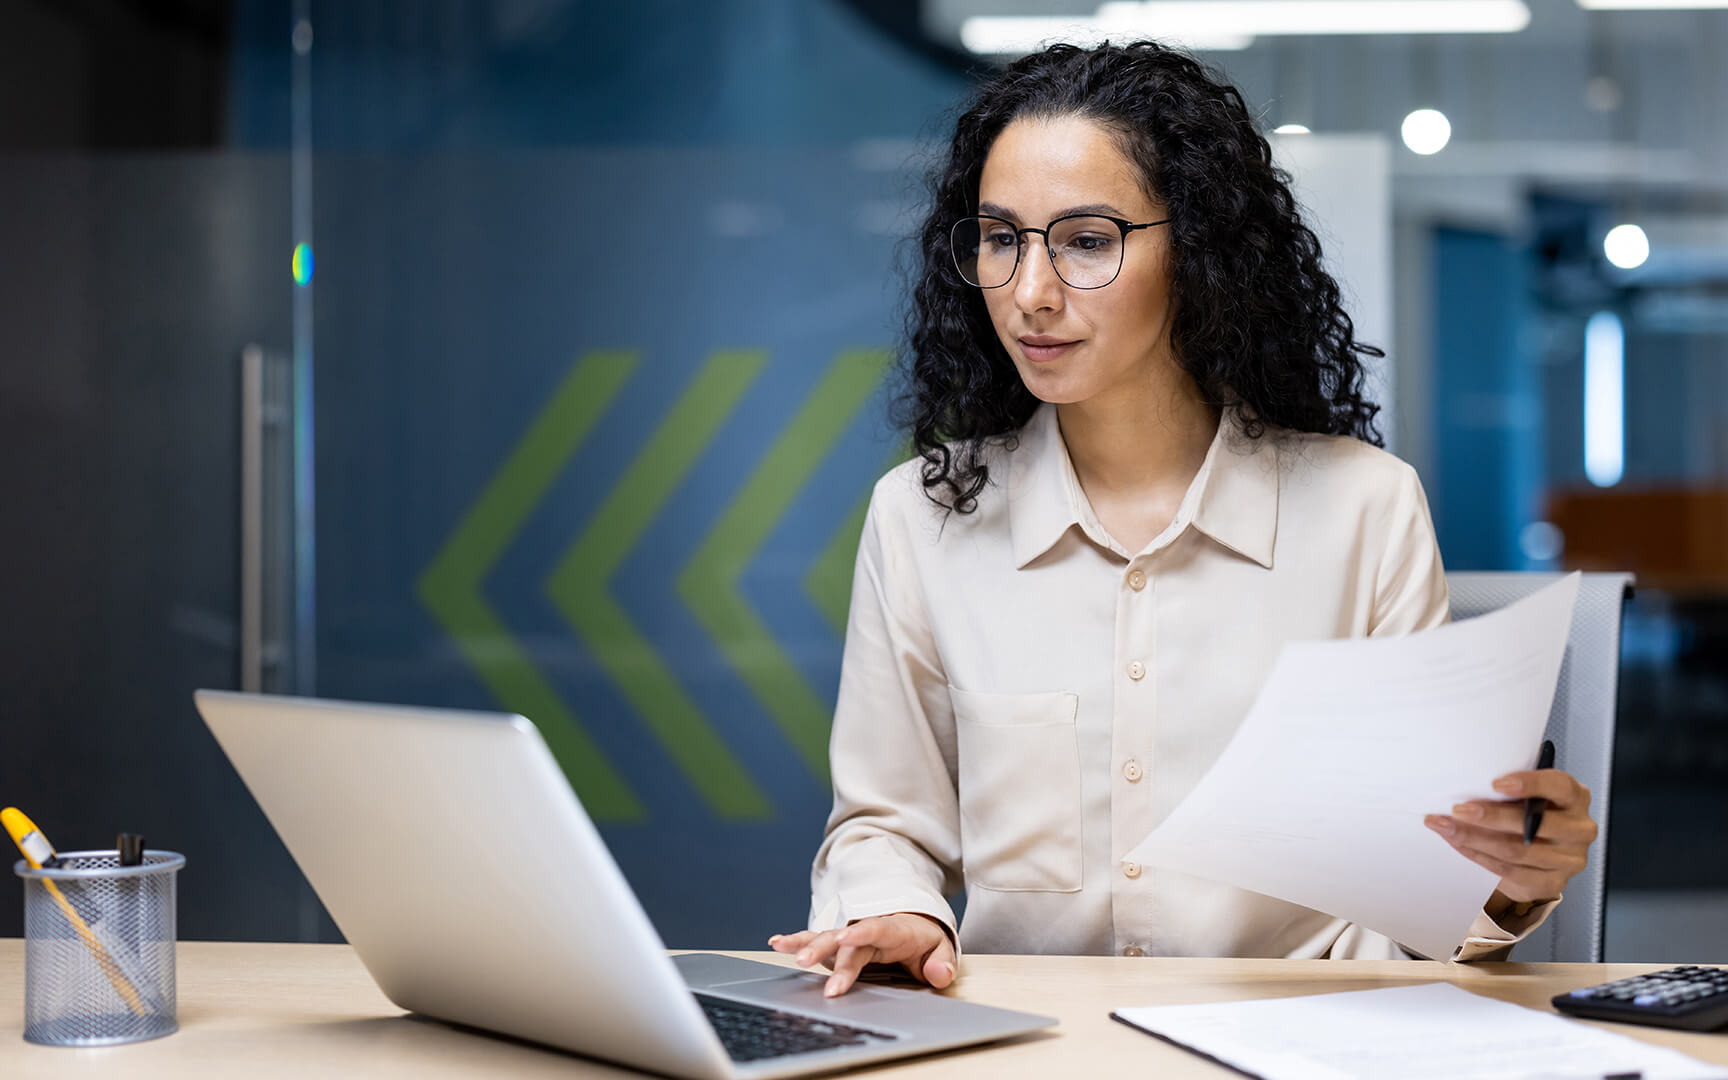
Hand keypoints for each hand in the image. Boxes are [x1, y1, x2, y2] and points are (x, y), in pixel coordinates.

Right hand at [767, 913, 956, 997]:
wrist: (916, 924)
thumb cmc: (926, 941)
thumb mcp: (942, 950)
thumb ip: (943, 963)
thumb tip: (939, 974)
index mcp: (894, 929)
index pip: (877, 929)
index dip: (862, 932)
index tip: (847, 937)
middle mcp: (867, 928)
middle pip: (844, 938)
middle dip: (825, 950)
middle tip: (807, 964)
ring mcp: (851, 934)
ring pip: (826, 936)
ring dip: (805, 943)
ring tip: (782, 947)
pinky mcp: (840, 943)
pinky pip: (817, 939)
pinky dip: (798, 940)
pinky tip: (777, 943)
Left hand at [1425, 766, 1597, 908]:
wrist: (1540, 853)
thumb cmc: (1531, 813)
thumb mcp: (1528, 796)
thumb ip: (1510, 791)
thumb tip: (1468, 785)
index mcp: (1575, 798)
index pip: (1560, 786)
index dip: (1530, 784)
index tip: (1496, 783)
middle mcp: (1579, 829)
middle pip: (1533, 824)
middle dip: (1490, 816)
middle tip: (1458, 809)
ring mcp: (1569, 860)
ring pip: (1515, 851)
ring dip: (1474, 838)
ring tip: (1446, 826)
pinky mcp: (1552, 883)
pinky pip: (1508, 871)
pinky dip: (1477, 855)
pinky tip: (1458, 843)